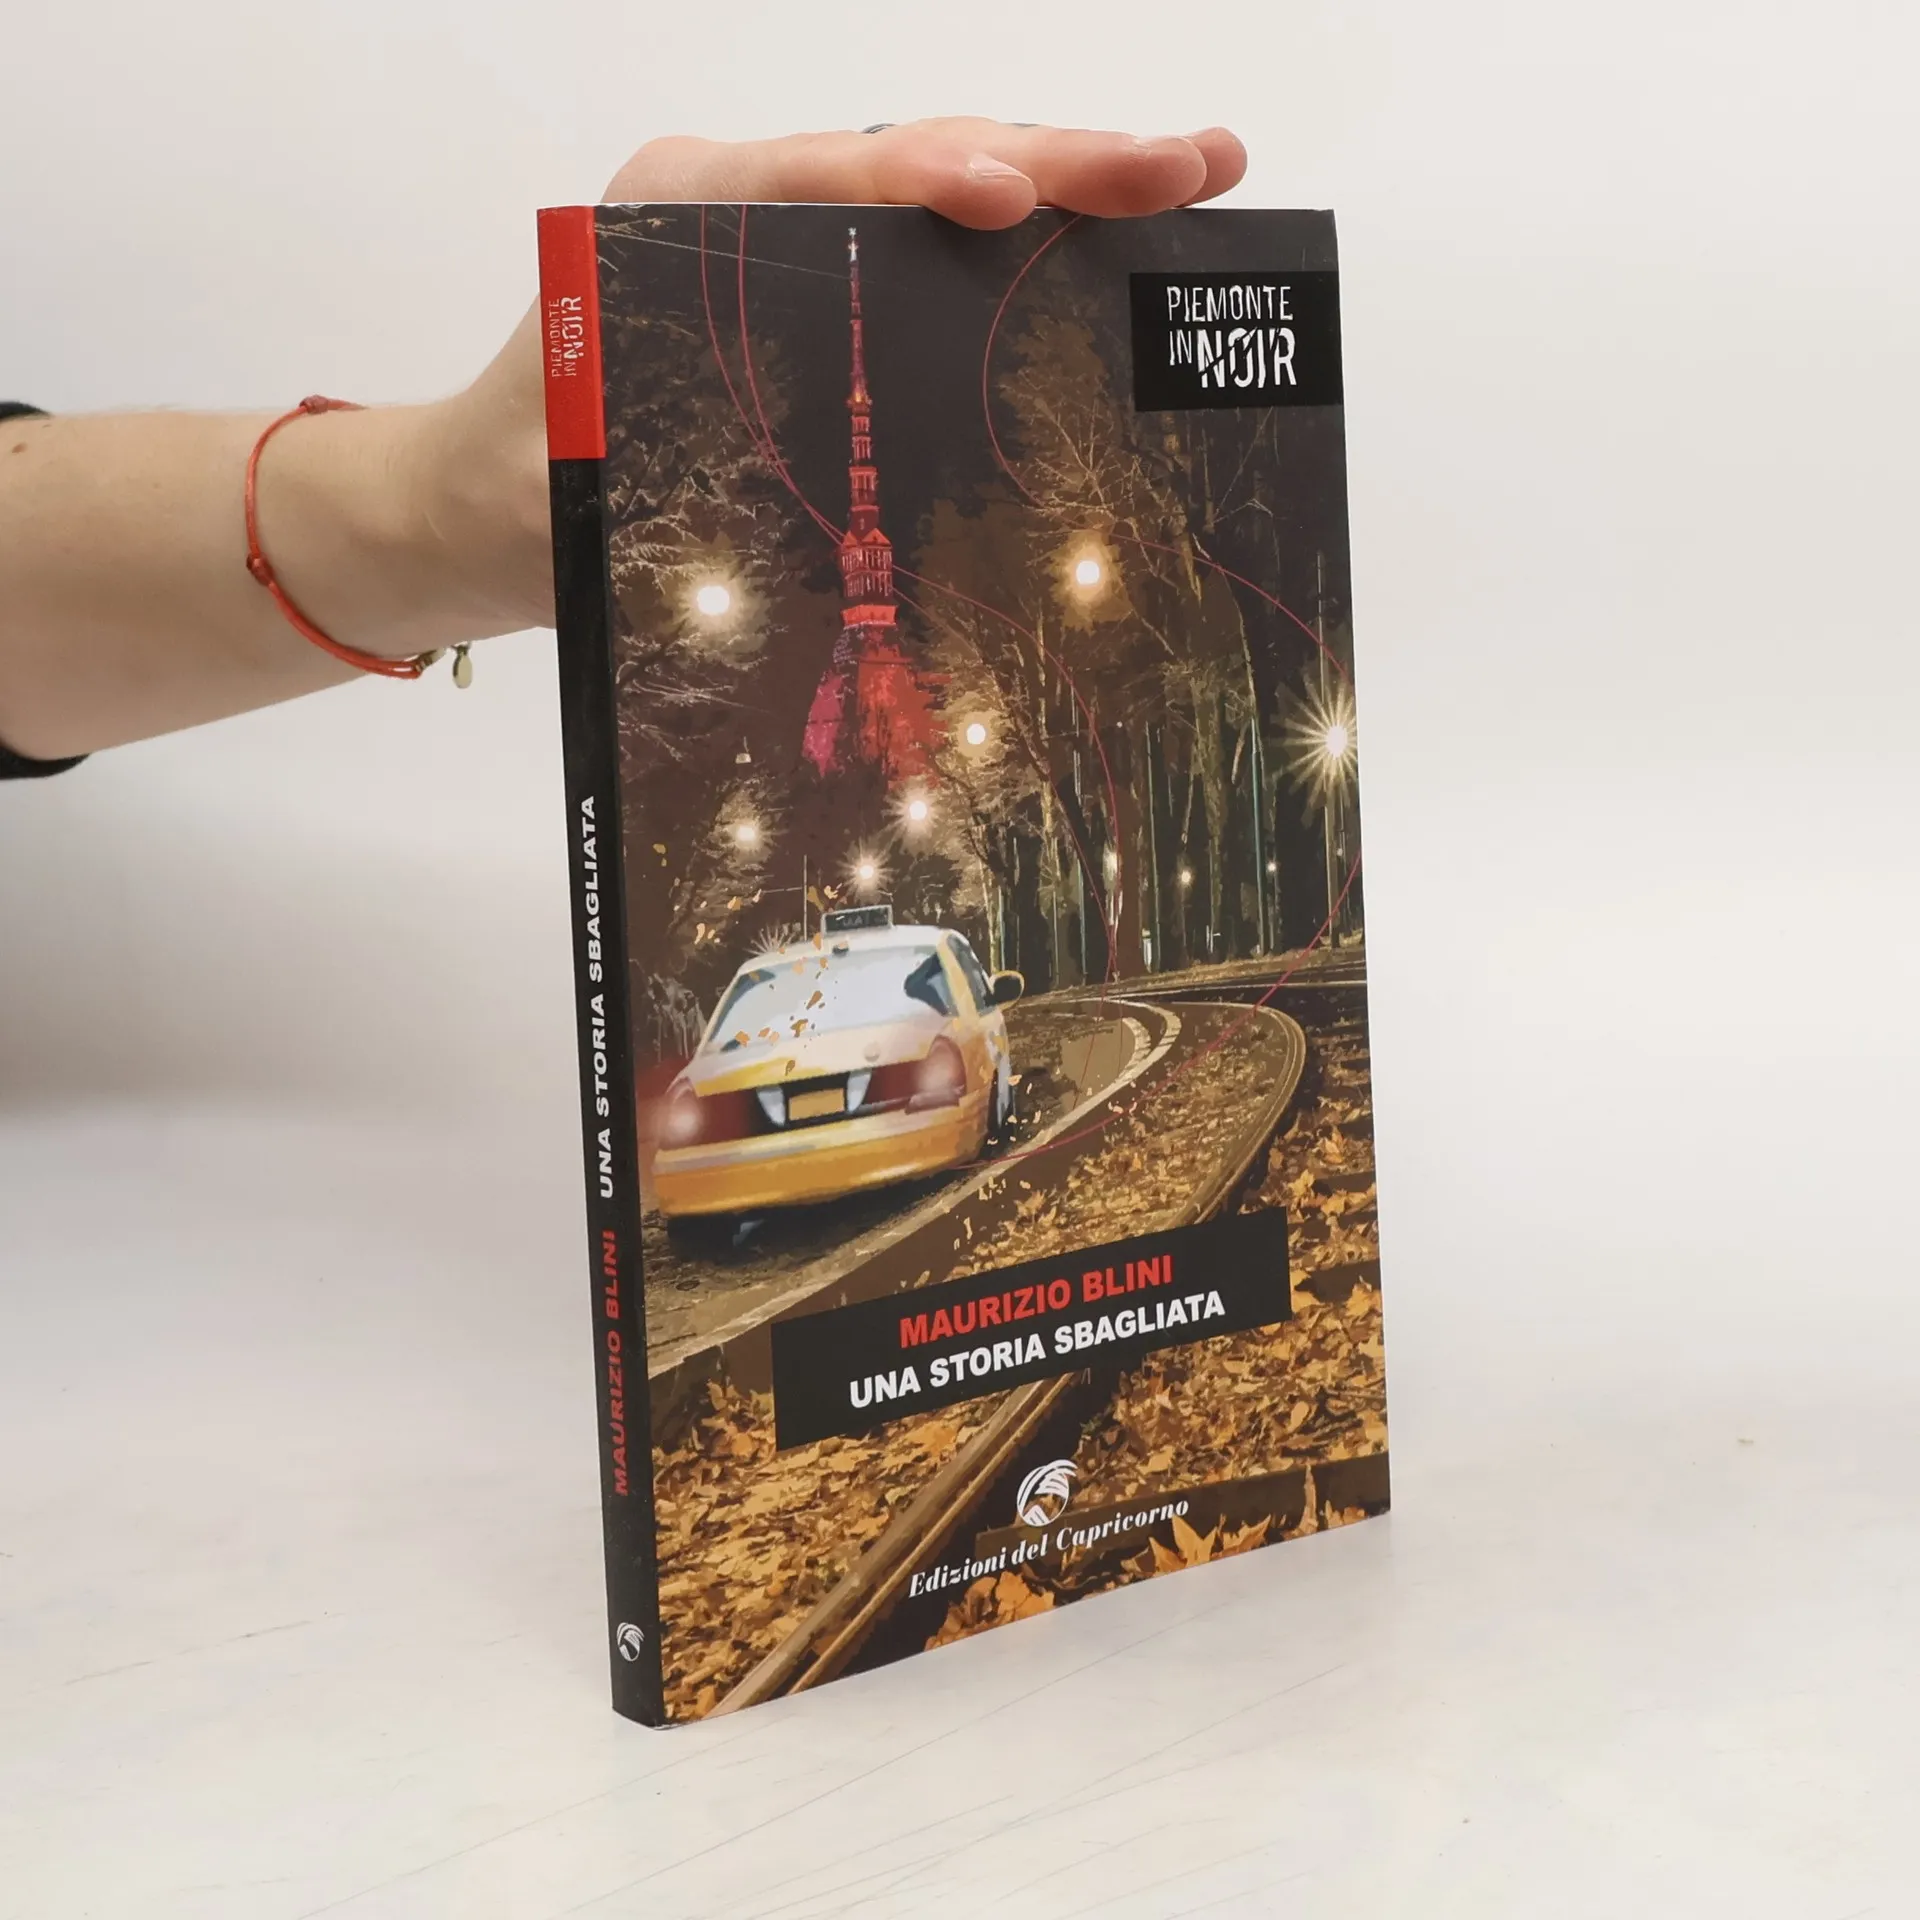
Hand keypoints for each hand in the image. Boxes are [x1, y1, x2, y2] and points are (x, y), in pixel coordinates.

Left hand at [420, 120, 1247, 634]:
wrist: (472, 511)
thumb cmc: (522, 490)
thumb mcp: (590, 467)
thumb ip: (688, 437)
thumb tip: (818, 455)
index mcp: (677, 210)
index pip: (830, 175)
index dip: (934, 179)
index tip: (1022, 201)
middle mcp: (737, 198)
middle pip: (917, 155)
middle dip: (1060, 159)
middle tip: (1192, 164)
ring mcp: (783, 237)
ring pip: (941, 185)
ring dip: (1070, 185)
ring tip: (1189, 179)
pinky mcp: (813, 287)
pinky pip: (930, 249)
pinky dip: (1026, 247)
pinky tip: (1110, 247)